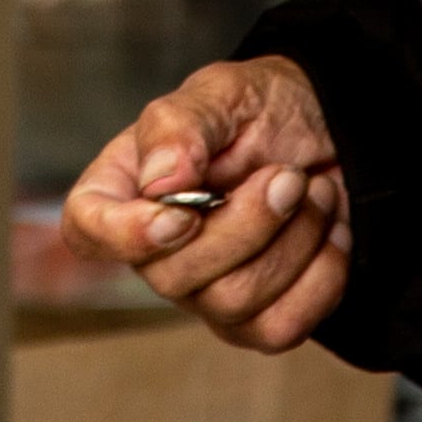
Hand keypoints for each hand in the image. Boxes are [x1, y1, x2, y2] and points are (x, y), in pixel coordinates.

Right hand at [61, 56, 349, 352]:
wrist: (332, 135)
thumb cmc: (263, 110)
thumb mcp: (222, 94)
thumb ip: (180, 126)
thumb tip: (159, 180)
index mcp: (126, 186)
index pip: (88, 229)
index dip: (126, 235)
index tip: (182, 215)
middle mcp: (156, 249)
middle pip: (172, 278)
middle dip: (247, 225)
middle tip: (288, 175)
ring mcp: (204, 293)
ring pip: (234, 302)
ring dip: (293, 240)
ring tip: (313, 190)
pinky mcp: (256, 321)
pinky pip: (281, 328)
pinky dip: (321, 275)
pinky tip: (328, 232)